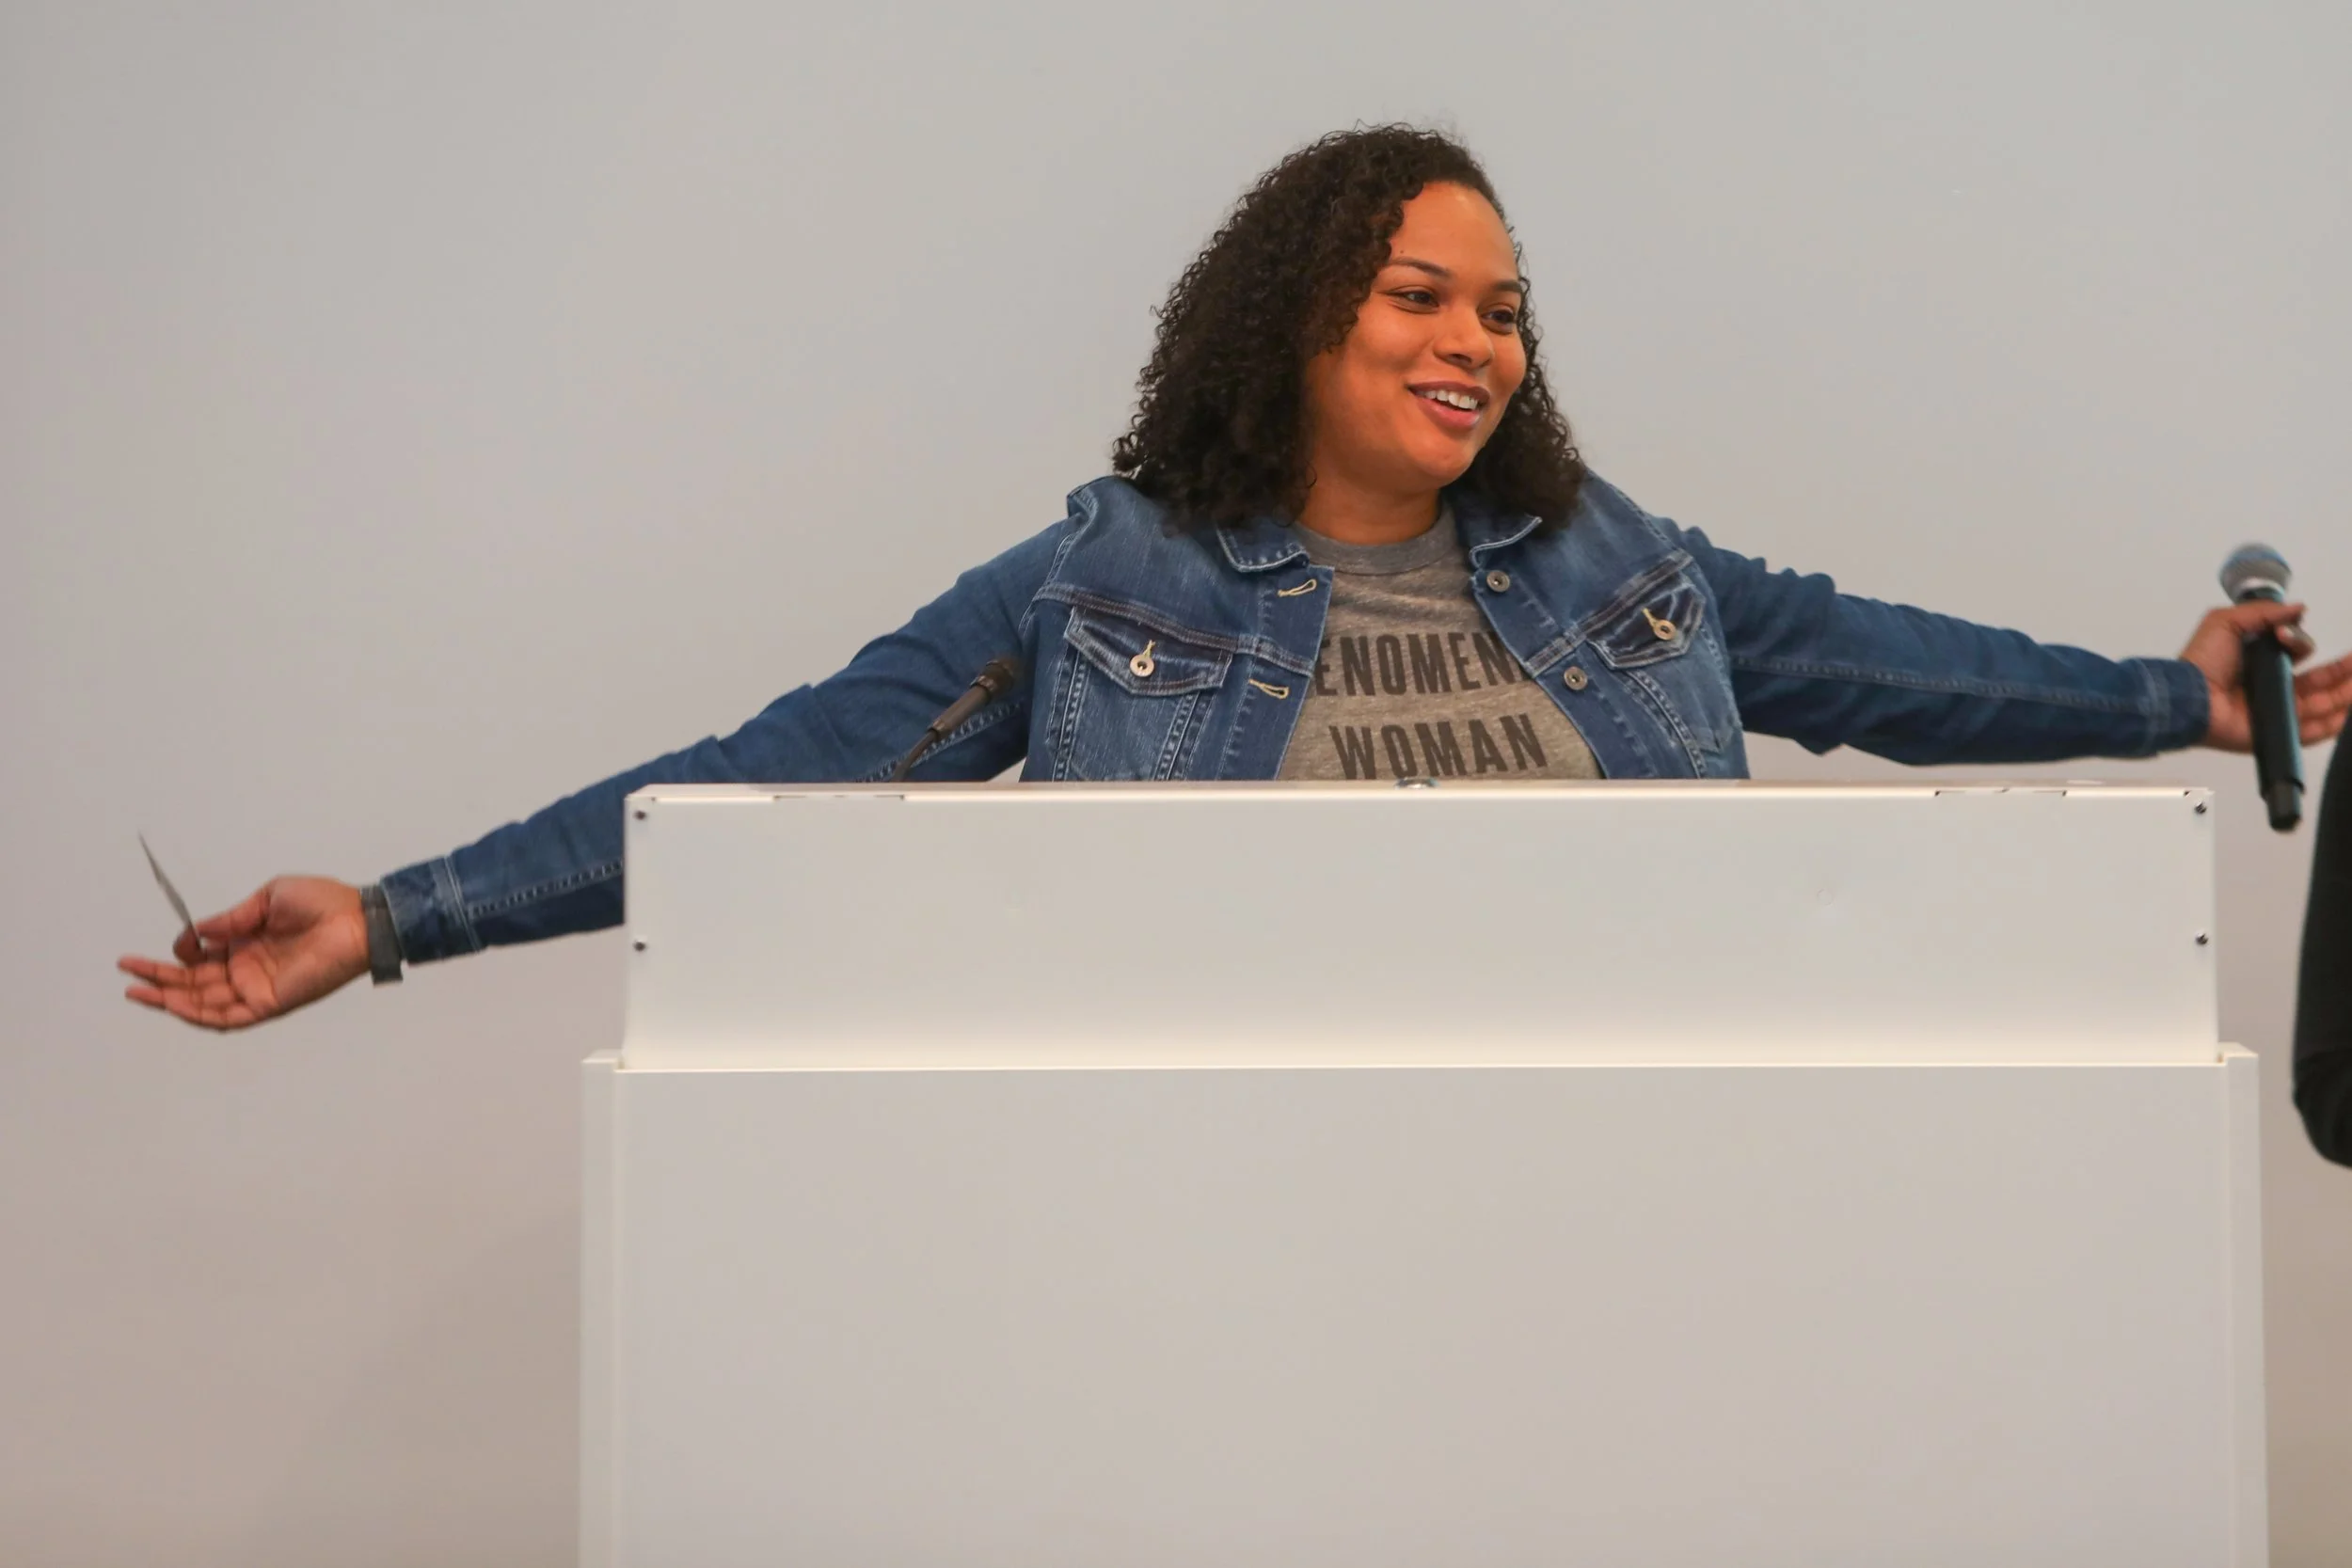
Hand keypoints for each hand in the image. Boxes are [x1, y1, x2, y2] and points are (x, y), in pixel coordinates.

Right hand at [118, 876, 371, 1030]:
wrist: (358, 919)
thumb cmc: (323, 903)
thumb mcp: (268, 899)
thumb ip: (231, 919)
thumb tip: (196, 931)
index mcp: (249, 944)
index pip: (203, 957)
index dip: (183, 951)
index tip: (180, 940)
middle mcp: (250, 969)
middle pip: (195, 982)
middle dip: (160, 978)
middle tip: (127, 973)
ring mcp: (258, 988)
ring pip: (205, 1003)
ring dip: (169, 1000)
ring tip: (136, 990)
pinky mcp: (270, 1002)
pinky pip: (229, 1017)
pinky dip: (199, 1014)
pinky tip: (172, 1004)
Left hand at [2180, 601, 2351, 752]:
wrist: (2189, 695)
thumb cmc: (2203, 660)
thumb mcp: (2225, 622)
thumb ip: (2263, 612)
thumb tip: (2300, 608)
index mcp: (2262, 663)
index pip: (2298, 653)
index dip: (2299, 643)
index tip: (2281, 637)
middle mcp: (2272, 687)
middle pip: (2318, 680)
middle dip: (2341, 671)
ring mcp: (2276, 711)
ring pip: (2322, 704)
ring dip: (2344, 694)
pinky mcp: (2276, 732)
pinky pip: (2310, 732)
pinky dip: (2333, 724)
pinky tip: (2348, 713)